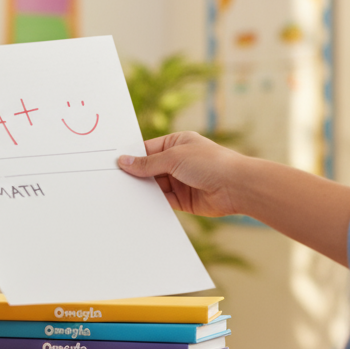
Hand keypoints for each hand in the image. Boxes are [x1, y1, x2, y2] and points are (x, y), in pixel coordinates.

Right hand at [117, 131, 245, 217]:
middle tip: (113, 181)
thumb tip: (124, 161)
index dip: (132, 157)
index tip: (113, 164)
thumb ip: (147, 163)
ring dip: (142, 190)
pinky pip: (162, 201)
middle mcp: (178, 161)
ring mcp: (180, 181)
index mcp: (177, 143)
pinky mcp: (183, 200)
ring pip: (154, 186)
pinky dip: (151, 203)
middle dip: (135, 175)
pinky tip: (137, 205)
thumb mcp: (174, 158)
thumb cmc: (210, 163)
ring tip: (121, 194)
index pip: (148, 149)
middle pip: (149, 169)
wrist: (237, 187)